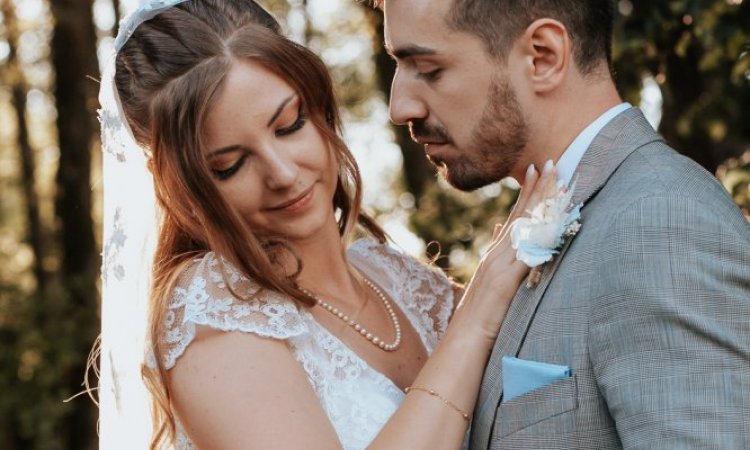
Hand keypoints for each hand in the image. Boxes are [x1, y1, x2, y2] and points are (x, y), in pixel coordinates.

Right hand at [456, 162, 558, 340]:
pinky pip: (526, 256)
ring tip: (554, 181)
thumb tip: (502, 227)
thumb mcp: (489, 278)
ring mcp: (500, 266)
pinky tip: (551, 222)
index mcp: (496, 254)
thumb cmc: (479, 315)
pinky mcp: (506, 282)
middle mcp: (497, 254)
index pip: (515, 216)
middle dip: (537, 188)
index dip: (528, 192)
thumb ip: (497, 253)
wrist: (465, 338)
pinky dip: (538, 238)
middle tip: (550, 163)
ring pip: (524, 228)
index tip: (538, 169)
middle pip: (521, 215)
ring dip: (541, 203)